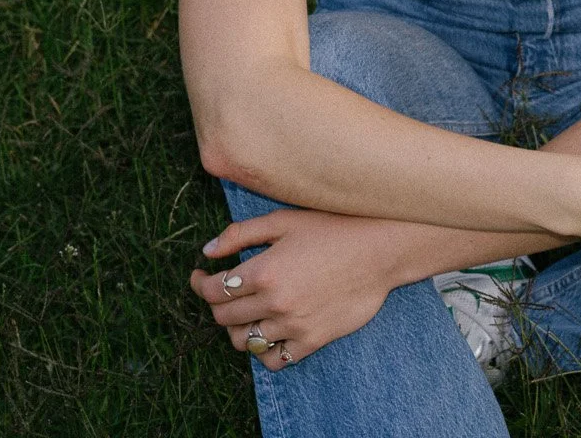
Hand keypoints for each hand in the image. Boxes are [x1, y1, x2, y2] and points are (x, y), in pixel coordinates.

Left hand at [190, 208, 399, 369]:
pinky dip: (265, 352)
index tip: (199, 277)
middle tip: (224, 292)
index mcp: (263, 271)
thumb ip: (240, 234)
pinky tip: (269, 333)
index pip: (213, 292)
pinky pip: (275, 360)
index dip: (199, 284)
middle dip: (218, 305)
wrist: (380, 250)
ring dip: (238, 330)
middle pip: (225, 318)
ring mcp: (294, 325)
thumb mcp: (283, 221)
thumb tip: (207, 252)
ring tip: (246, 314)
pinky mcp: (313, 340)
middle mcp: (275, 302)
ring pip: (245, 343)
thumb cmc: (333, 228)